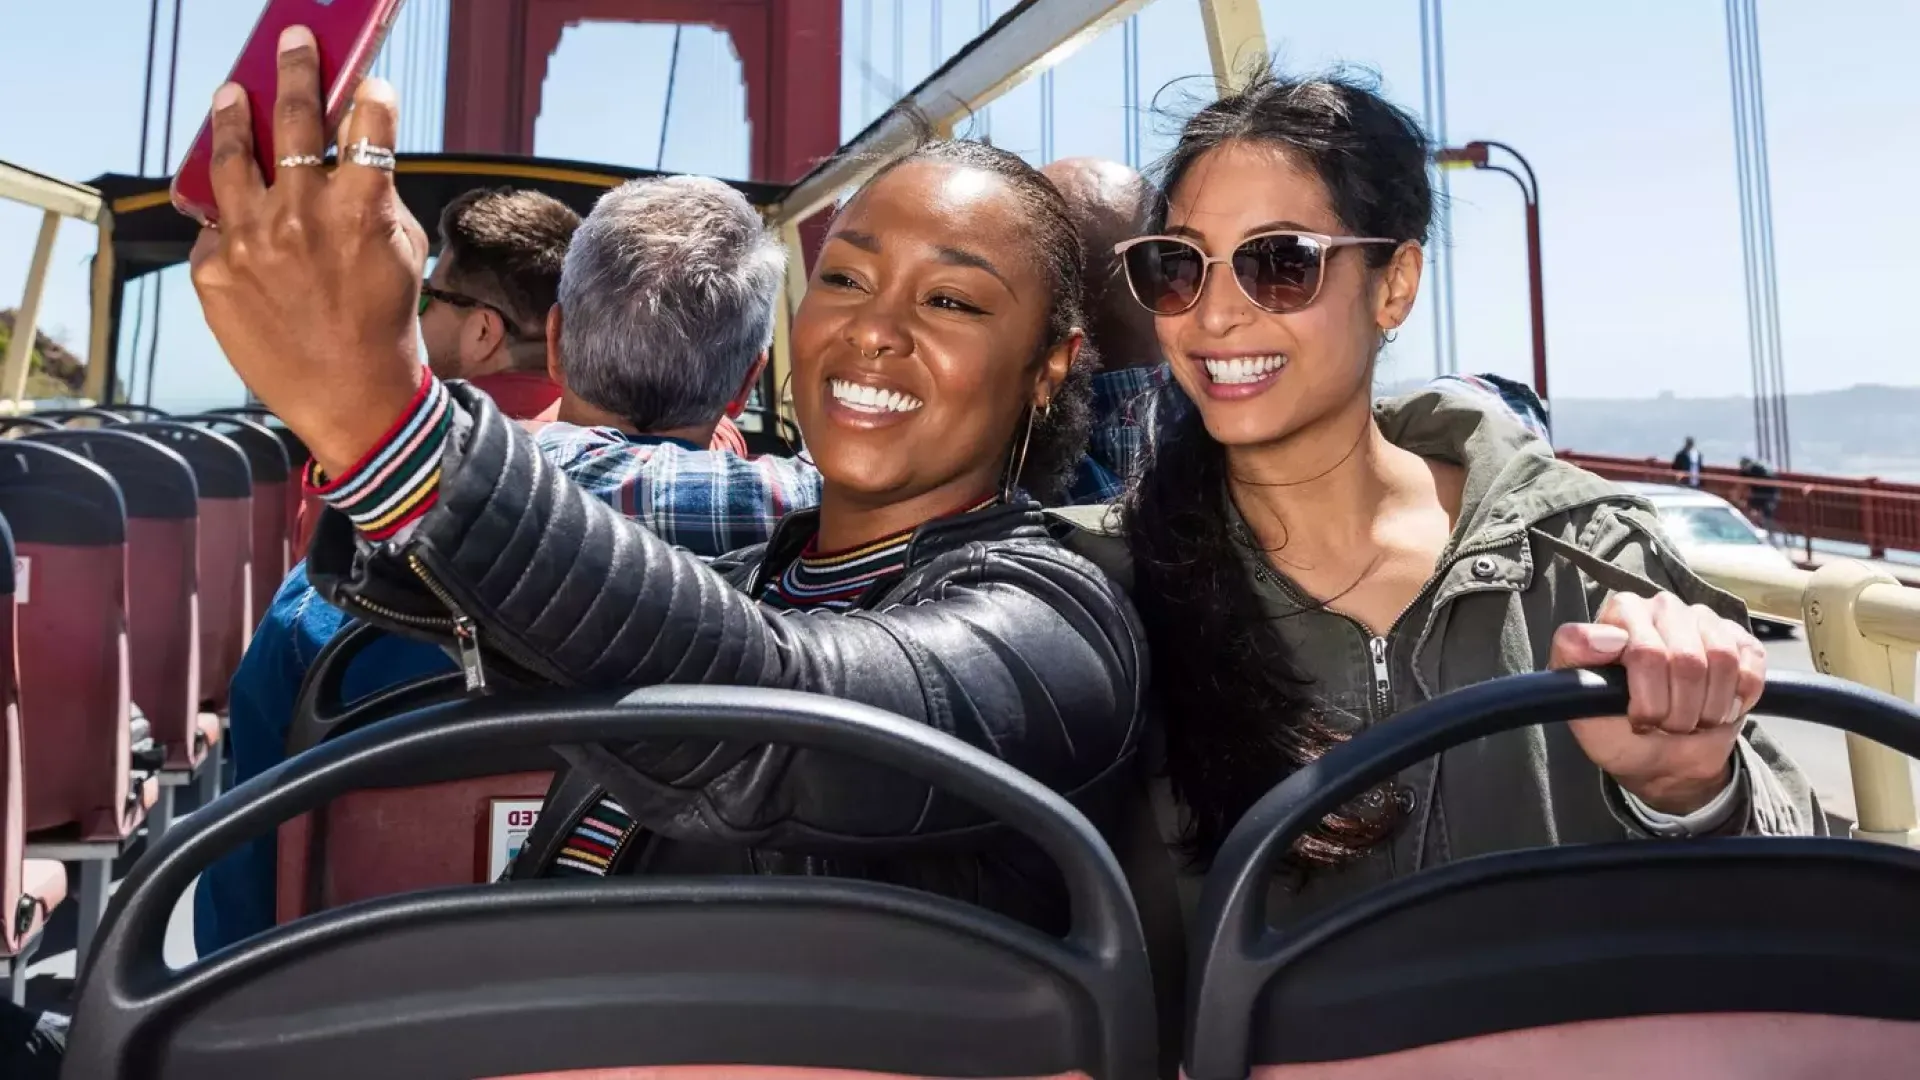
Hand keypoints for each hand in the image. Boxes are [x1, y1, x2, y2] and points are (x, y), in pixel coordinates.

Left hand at [188, 25, 428, 477]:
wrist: (351, 398)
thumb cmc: (384, 325)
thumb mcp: (403, 255)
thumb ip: (377, 199)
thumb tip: (351, 157)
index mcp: (360, 209)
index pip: (366, 127)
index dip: (371, 97)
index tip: (368, 83)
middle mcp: (301, 216)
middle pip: (292, 117)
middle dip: (297, 71)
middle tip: (294, 43)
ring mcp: (251, 242)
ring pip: (231, 158)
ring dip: (233, 116)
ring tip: (232, 93)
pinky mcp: (214, 270)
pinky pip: (218, 226)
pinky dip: (232, 220)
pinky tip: (240, 218)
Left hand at [1552, 591, 1765, 814]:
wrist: (1660, 758)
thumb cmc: (1613, 726)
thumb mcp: (1576, 699)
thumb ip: (1572, 655)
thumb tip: (1609, 636)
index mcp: (1622, 611)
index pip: (1646, 652)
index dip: (1648, 698)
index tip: (1638, 719)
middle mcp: (1663, 607)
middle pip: (1687, 661)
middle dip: (1677, 710)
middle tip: (1665, 724)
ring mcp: (1705, 621)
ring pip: (1722, 662)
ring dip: (1707, 709)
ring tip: (1689, 719)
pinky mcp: (1742, 641)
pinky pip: (1751, 670)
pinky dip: (1736, 702)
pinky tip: (1718, 709)